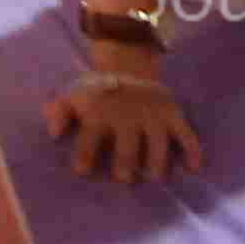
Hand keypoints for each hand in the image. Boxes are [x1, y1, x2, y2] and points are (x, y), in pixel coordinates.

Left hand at [45, 66, 198, 185]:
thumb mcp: (72, 94)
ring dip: (156, 163)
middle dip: (124, 164)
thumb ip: (59, 112)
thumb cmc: (96, 92)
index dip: (85, 155)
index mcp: (99, 112)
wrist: (127, 66)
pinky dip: (192, 151)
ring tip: (152, 177)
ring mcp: (152, 115)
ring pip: (157, 144)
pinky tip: (192, 168)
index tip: (82, 171)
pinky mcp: (173, 115)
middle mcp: (127, 115)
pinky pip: (186, 135)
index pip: (90, 137)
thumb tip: (52, 132)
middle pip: (127, 147)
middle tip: (122, 177)